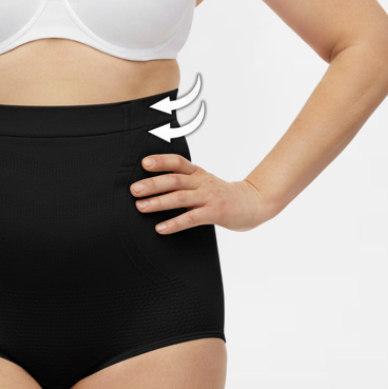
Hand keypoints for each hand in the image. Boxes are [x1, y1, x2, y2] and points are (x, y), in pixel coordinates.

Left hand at [130, 153, 273, 233]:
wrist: (253, 203)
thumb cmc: (223, 194)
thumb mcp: (204, 182)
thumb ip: (184, 182)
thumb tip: (154, 186)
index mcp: (198, 172)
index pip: (178, 162)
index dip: (161, 161)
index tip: (144, 163)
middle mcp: (202, 182)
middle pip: (174, 179)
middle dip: (152, 184)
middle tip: (134, 190)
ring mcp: (208, 197)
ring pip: (180, 198)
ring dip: (158, 202)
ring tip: (141, 206)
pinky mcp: (214, 213)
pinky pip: (191, 218)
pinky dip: (174, 223)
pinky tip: (160, 228)